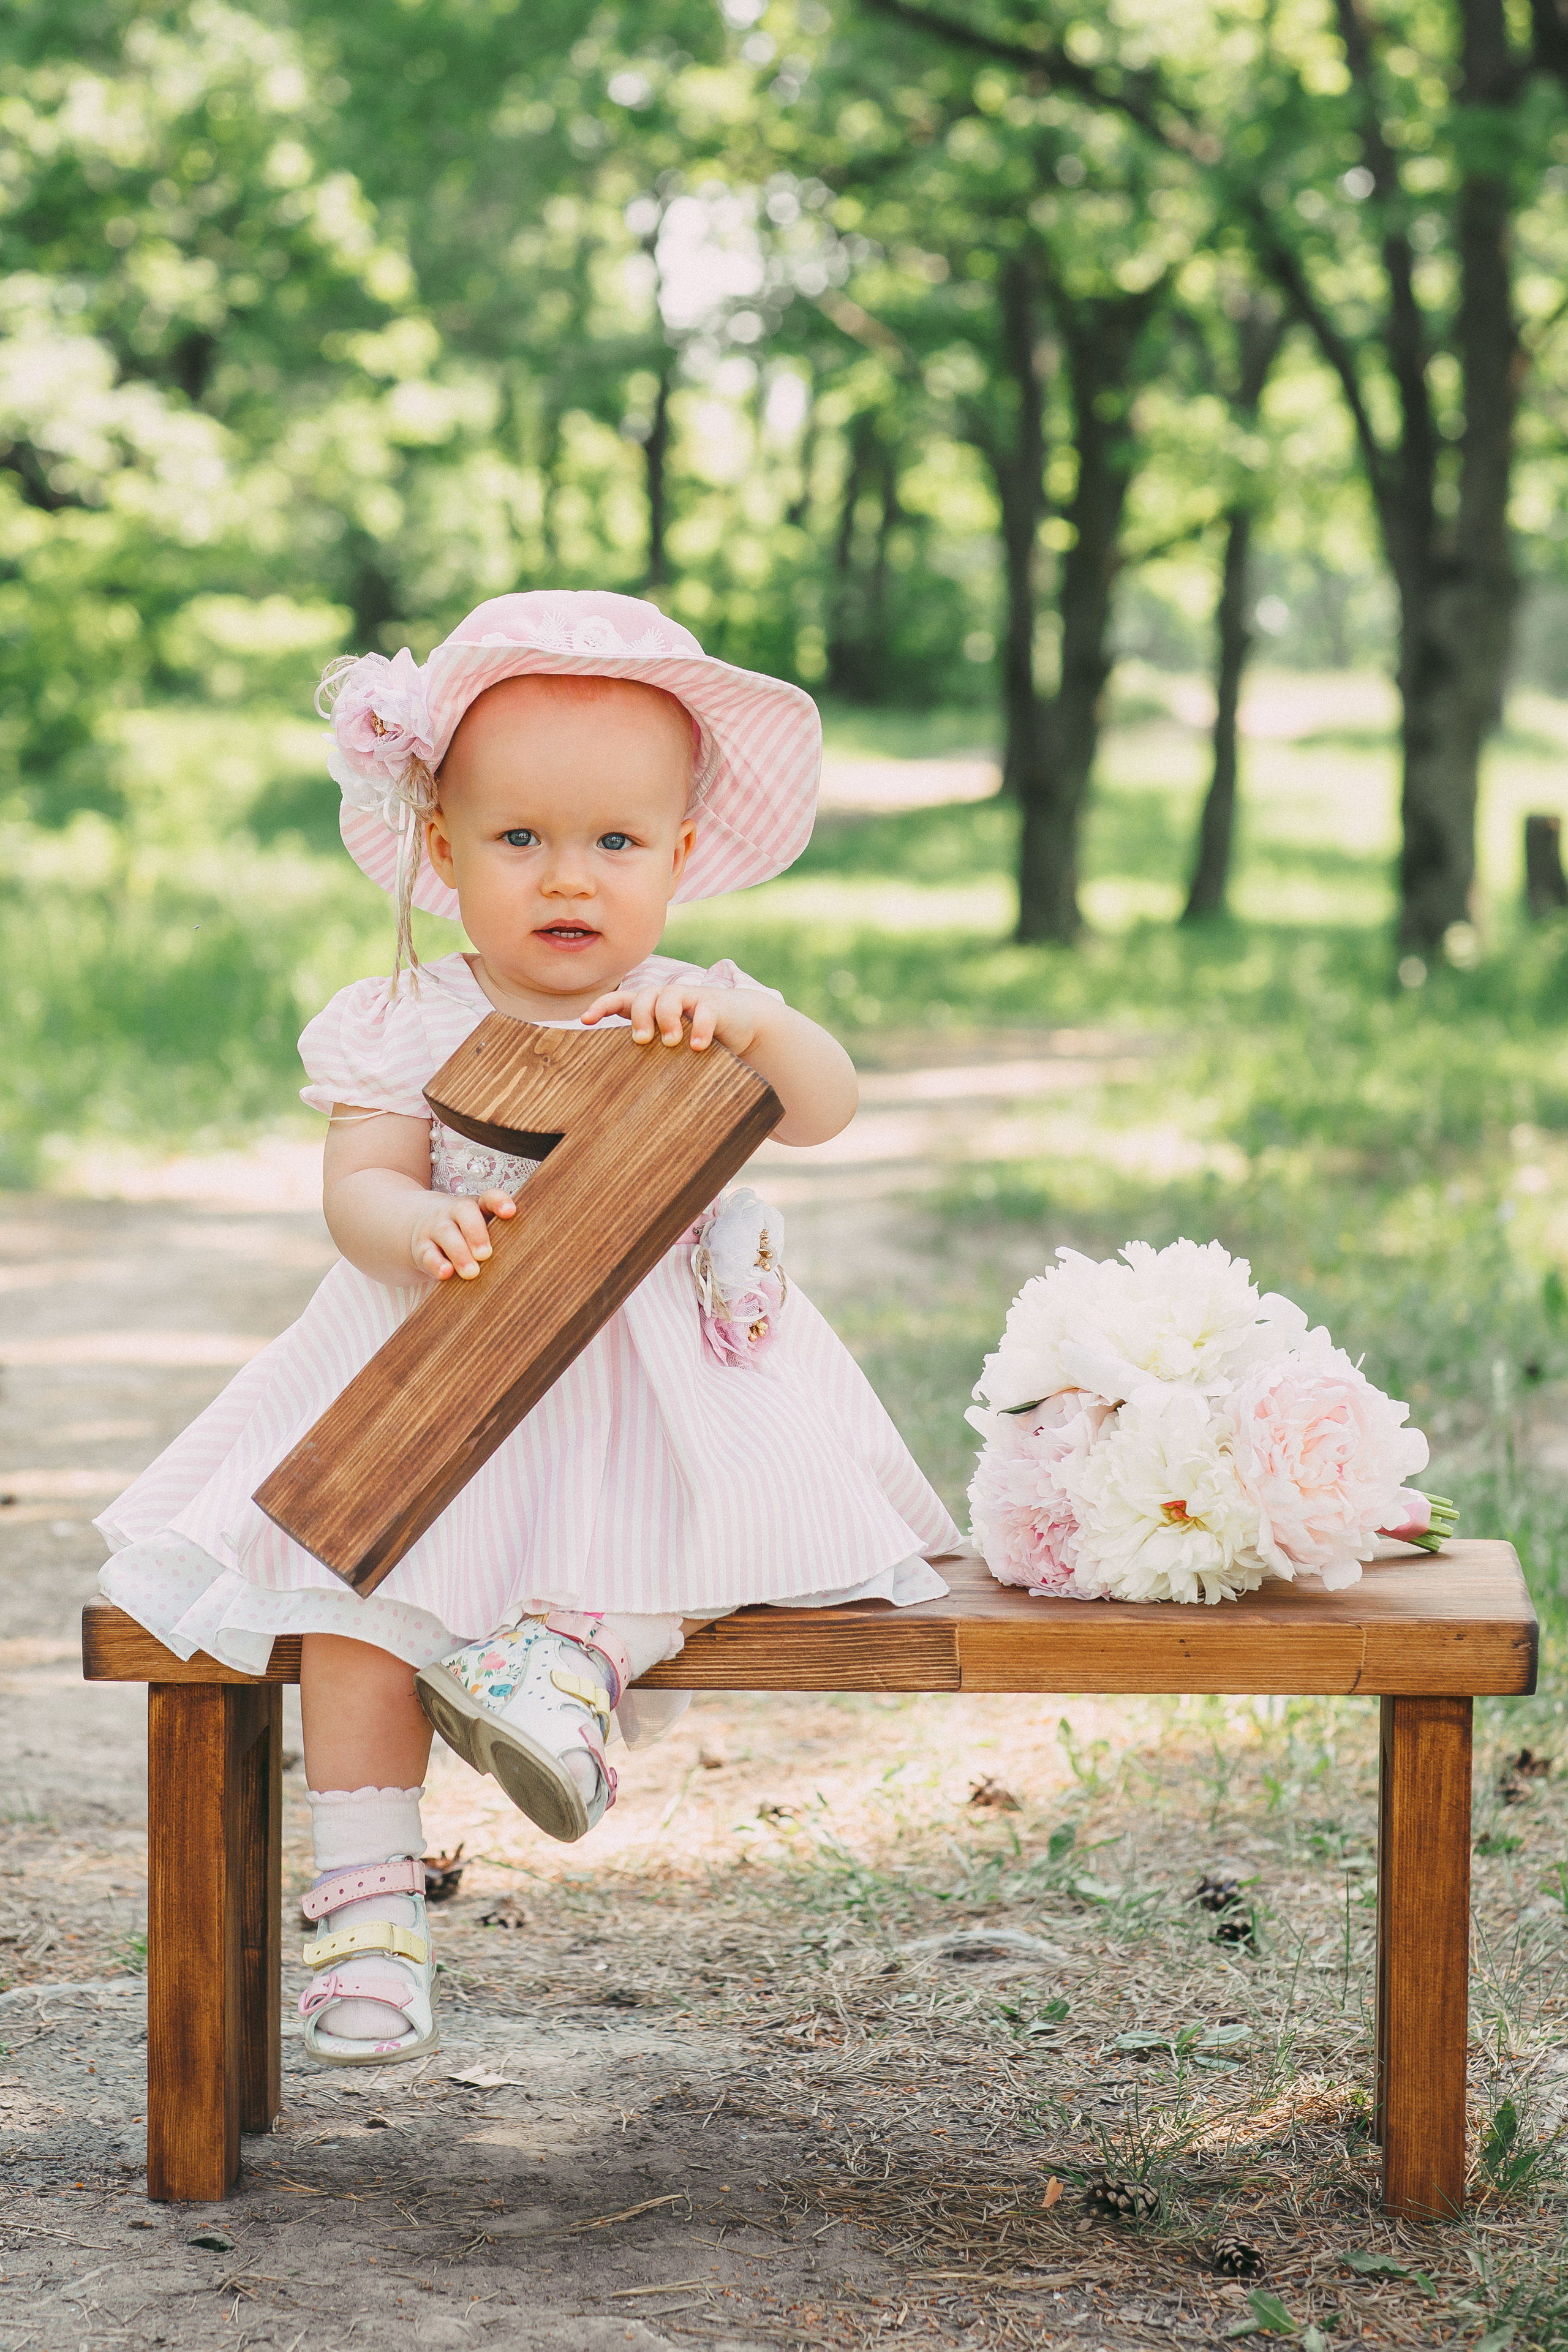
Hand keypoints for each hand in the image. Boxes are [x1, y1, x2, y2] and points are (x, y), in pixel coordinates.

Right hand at [408, 1188, 515, 1280]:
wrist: (418, 1223)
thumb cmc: (463, 1231)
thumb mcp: (480, 1225)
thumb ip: (499, 1235)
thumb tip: (523, 1256)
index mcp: (475, 1206)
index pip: (488, 1197)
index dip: (499, 1202)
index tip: (510, 1212)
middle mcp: (454, 1212)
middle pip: (464, 1213)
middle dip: (476, 1233)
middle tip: (486, 1254)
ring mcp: (436, 1228)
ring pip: (446, 1235)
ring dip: (459, 1254)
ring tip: (471, 1272)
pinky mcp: (422, 1248)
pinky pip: (428, 1254)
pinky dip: (437, 1264)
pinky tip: (446, 1274)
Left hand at [581, 982, 768, 1056]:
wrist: (742, 1025)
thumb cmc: (698, 1039)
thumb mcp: (671, 1047)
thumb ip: (650, 1056)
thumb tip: (619, 1096)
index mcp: (653, 1007)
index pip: (621, 1000)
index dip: (602, 1006)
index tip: (585, 1020)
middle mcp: (669, 999)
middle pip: (644, 996)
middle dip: (639, 1017)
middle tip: (642, 1041)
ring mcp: (692, 999)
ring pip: (670, 996)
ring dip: (666, 1018)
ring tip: (671, 1043)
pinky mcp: (716, 1005)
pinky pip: (704, 1011)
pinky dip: (700, 1027)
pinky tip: (697, 1046)